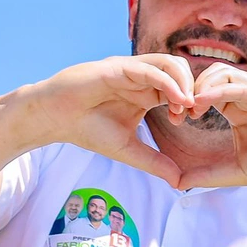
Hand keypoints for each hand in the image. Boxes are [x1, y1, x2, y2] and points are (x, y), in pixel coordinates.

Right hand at [31, 54, 194, 186]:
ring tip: (187, 104)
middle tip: (193, 111)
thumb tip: (179, 182)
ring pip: (170, 64)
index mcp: (147, 93)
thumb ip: (154, 162)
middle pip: (181, 71)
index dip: (190, 100)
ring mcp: (131, 70)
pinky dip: (168, 81)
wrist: (54, 119)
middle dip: (193, 88)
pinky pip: (150, 69)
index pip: (180, 88)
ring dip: (184, 82)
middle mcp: (142, 78)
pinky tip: (176, 99)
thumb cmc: (87, 130)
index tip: (189, 119)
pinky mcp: (119, 67)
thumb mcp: (127, 149)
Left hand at [177, 64, 246, 191]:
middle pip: (210, 75)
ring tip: (192, 106)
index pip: (206, 90)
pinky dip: (222, 90)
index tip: (176, 118)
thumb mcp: (235, 170)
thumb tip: (174, 183)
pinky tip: (205, 102)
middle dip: (191, 88)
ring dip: (203, 86)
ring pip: (224, 73)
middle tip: (180, 110)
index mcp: (237, 107)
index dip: (188, 99)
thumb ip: (206, 174)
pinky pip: (244, 85)